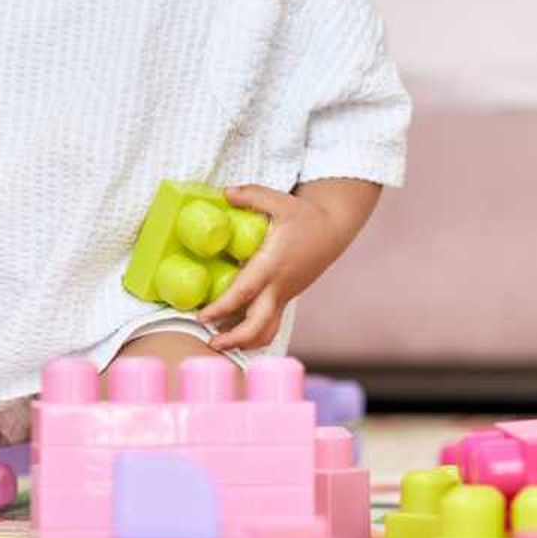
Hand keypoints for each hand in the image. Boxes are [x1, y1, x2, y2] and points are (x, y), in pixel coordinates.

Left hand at [196, 185, 343, 351]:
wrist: (334, 230)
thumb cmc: (306, 216)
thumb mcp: (280, 201)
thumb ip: (252, 195)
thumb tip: (225, 193)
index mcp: (272, 264)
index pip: (244, 292)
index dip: (222, 308)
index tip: (203, 317)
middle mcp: (278, 286)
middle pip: (258, 325)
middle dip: (234, 340)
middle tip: (211, 344)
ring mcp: (283, 295)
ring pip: (267, 331)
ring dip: (244, 342)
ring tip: (219, 343)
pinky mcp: (285, 297)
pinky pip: (269, 323)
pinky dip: (252, 333)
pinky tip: (233, 333)